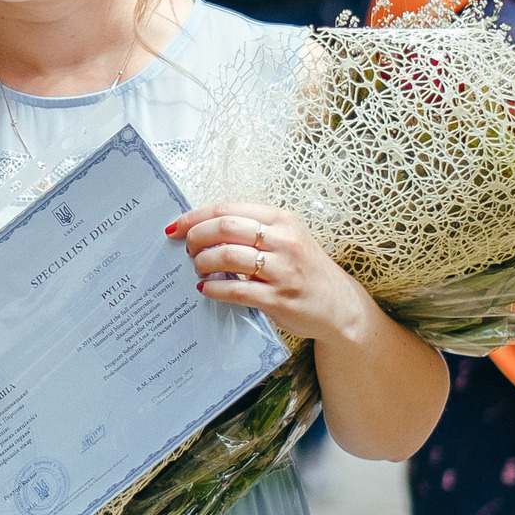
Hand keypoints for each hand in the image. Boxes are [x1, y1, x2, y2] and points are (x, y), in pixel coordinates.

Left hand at [171, 203, 377, 345]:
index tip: (175, 226)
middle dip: (196, 237)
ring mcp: (283, 270)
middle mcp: (284, 241)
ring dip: (203, 263)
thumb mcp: (286, 239)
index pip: (227, 210)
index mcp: (282, 220)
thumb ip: (253, 231)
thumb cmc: (305, 269)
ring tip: (199, 269)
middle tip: (187, 249)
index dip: (195, 217)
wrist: (339, 305)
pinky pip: (235, 289)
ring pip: (227, 256)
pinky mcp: (278, 298)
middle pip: (224, 228)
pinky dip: (213, 289)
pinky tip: (206, 289)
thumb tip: (202, 230)